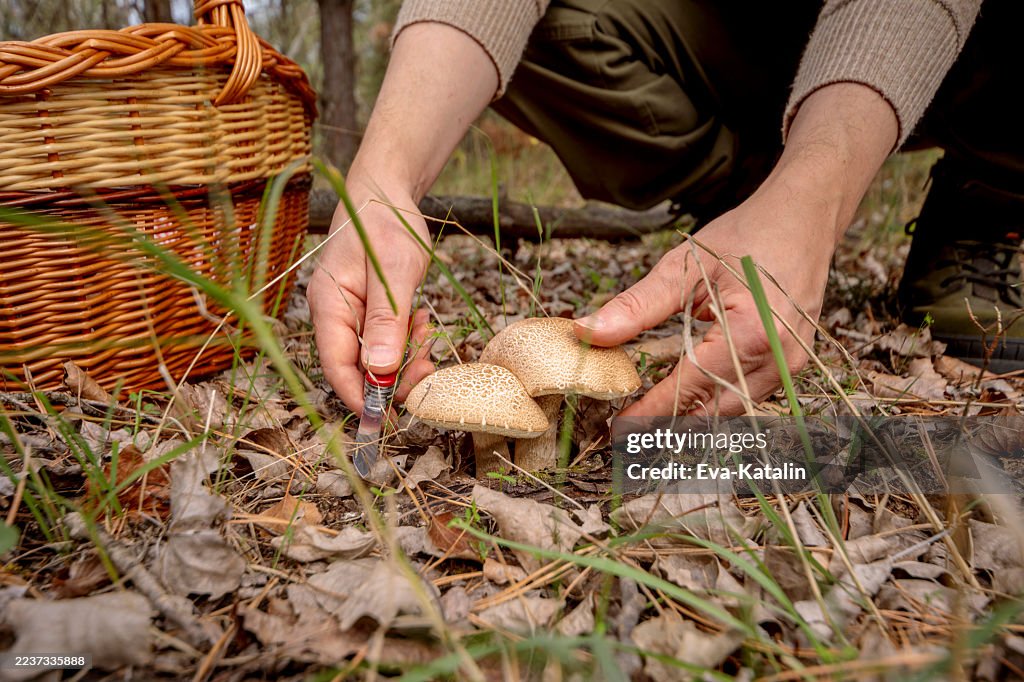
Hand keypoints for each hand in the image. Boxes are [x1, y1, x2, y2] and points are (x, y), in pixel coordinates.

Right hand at [307, 21, 497, 413]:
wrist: (388, 190)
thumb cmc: (386, 221)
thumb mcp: (393, 269)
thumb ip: (388, 320)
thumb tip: (381, 371)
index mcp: (329, 304)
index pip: (336, 365)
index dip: (359, 396)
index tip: (386, 416)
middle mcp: (336, 314)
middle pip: (358, 367)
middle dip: (393, 377)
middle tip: (427, 368)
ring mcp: (353, 313)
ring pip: (377, 357)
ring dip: (406, 356)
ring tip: (428, 332)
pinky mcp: (371, 310)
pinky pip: (388, 340)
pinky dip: (409, 339)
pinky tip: (423, 321)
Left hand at [574, 188, 831, 415]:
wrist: (802, 219)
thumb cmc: (746, 236)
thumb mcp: (683, 266)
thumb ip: (636, 306)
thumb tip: (587, 332)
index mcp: (751, 334)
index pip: (689, 388)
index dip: (650, 412)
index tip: (616, 428)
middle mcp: (777, 359)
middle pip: (712, 412)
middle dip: (667, 423)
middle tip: (625, 430)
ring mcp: (790, 365)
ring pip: (731, 410)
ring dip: (690, 416)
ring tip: (648, 417)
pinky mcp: (791, 364)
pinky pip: (746, 395)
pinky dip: (713, 400)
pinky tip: (684, 395)